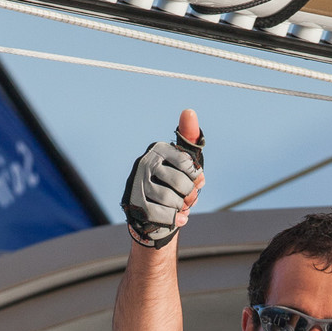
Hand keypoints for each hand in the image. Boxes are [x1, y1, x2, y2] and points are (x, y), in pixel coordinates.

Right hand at [121, 107, 203, 246]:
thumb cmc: (175, 183)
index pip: (187, 163)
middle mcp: (145, 163)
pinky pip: (160, 214)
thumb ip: (191, 138)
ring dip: (181, 207)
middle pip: (180, 184)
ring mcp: (137, 184)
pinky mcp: (134, 204)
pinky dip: (174, 218)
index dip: (196, 177)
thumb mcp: (186, 161)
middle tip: (189, 199)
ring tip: (181, 206)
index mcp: (159, 149)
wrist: (154, 213)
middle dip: (190, 195)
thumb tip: (188, 111)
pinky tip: (180, 218)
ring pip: (171, 200)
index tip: (197, 181)